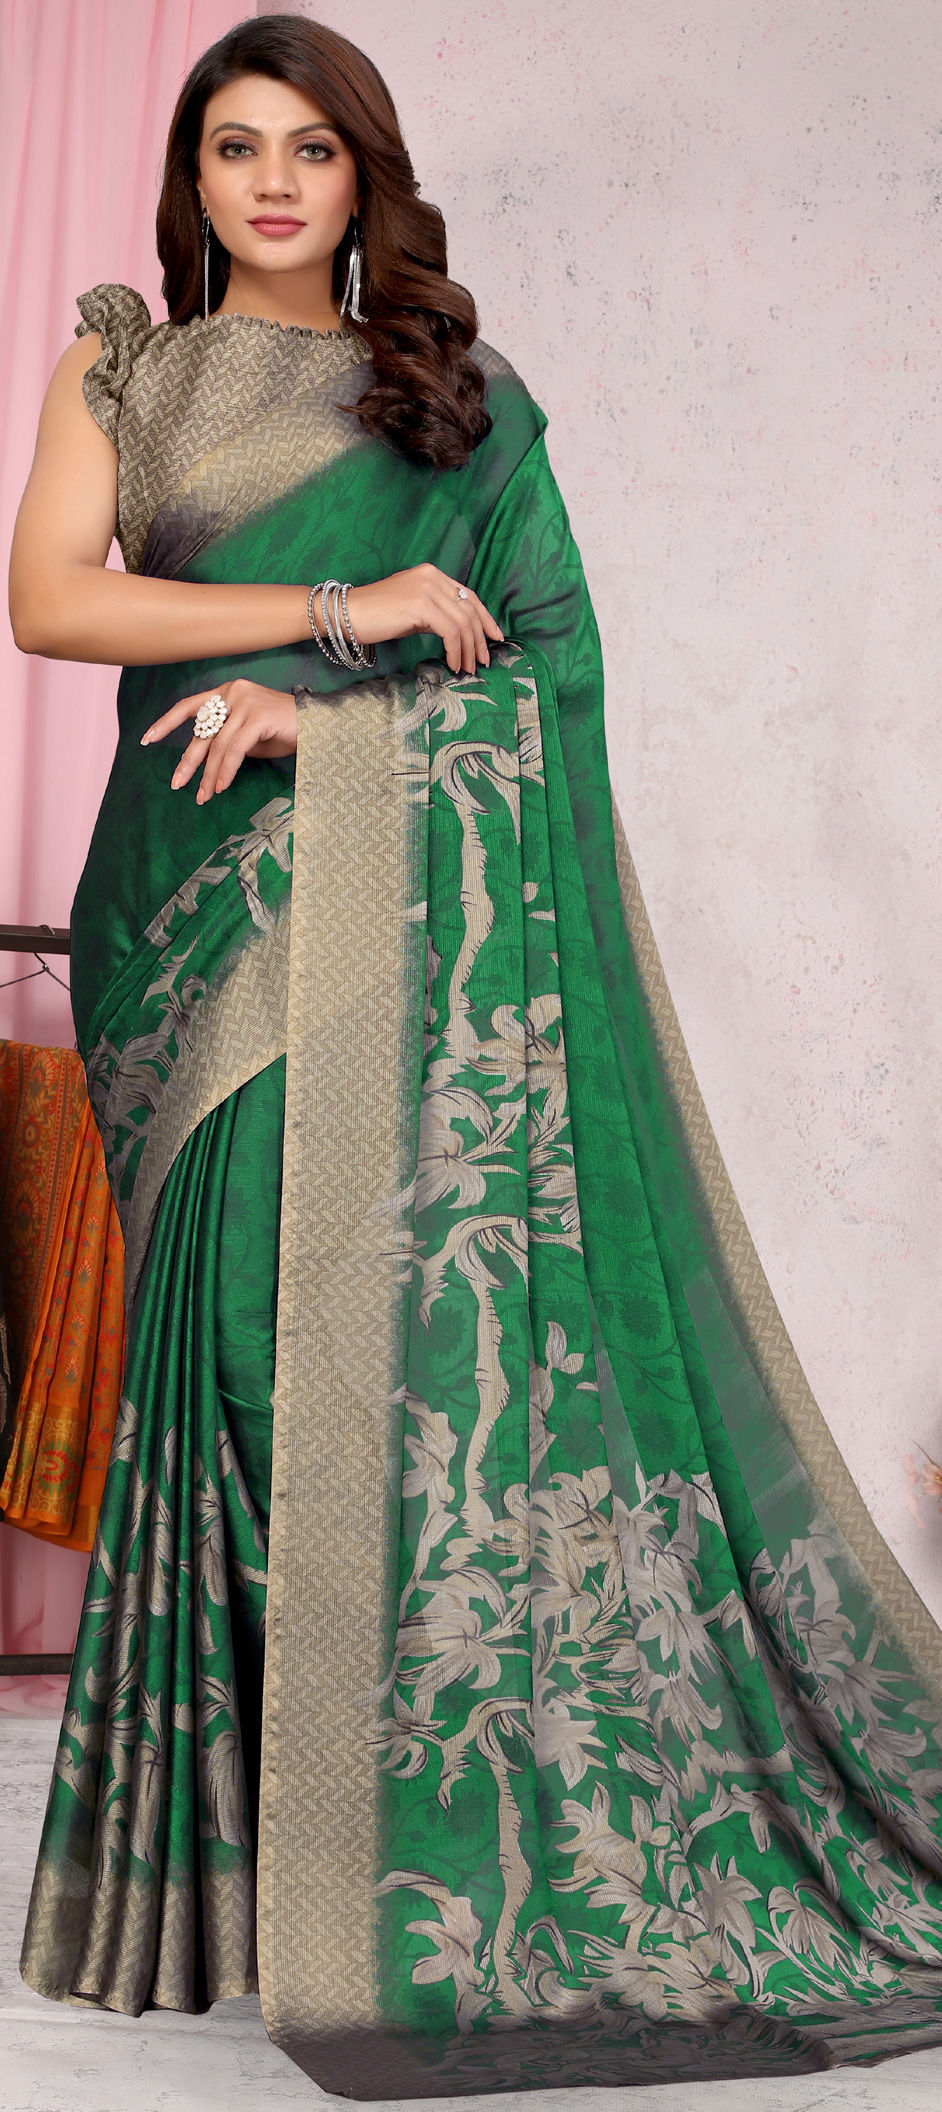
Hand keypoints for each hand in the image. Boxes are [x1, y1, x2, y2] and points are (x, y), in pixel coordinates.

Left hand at [140, 679, 296, 802]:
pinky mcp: (257, 716)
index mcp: (227, 692)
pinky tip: (222, 787)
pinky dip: (225, 771)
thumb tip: (207, 762)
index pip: (189, 706)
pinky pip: (234, 750)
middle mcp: (232, 692)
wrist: (320, 726)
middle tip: (177, 784)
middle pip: (202, 731)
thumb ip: (227, 740)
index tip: (147, 739)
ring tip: (205, 796)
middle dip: (188, 761)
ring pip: (217, 745)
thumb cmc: (285, 732)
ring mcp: (244, 702)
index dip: (166, 723)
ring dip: (209, 775)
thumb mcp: (248, 736)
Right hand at [343, 565, 503, 675]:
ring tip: (468, 668)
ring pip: (463, 622)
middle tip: (482, 662)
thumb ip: (436, 613)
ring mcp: (427, 589)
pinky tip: (453, 664)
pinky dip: (455, 651)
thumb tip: (458, 633)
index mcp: (432, 574)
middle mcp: (433, 576)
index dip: (485, 618)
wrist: (347, 614)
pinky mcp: (421, 605)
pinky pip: (450, 631)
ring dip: (469, 650)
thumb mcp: (413, 610)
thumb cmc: (376, 616)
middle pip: (470, 610)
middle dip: (479, 639)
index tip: (494, 638)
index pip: (468, 596)